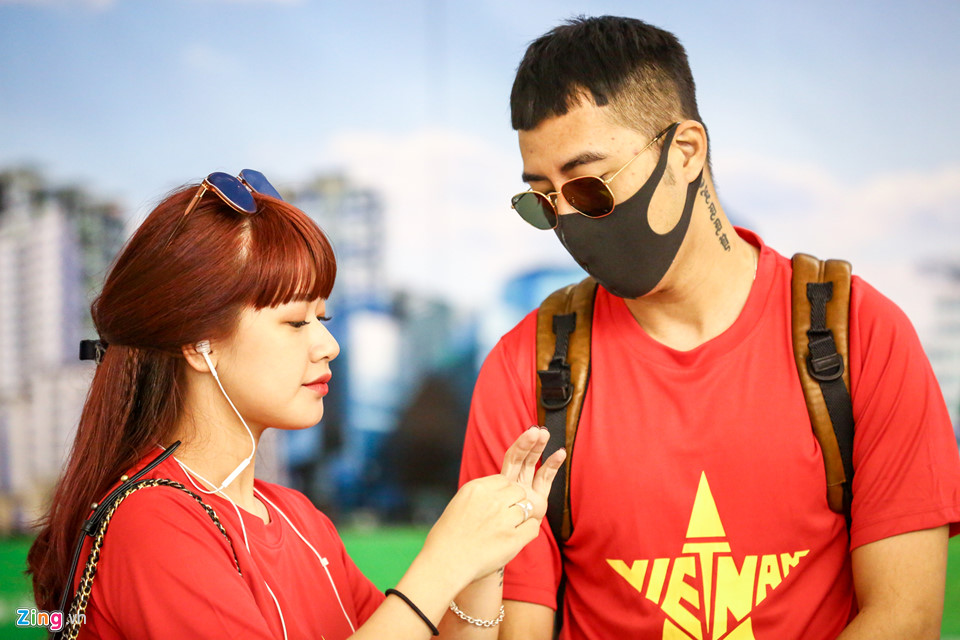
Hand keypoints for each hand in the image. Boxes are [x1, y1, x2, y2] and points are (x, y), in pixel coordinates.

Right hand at [422, 428, 565, 587]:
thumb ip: (485, 491)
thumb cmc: (450, 534)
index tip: (503, 498)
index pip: (506, 478)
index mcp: (478, 488)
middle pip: (520, 489)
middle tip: (516, 492)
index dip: (507, 489)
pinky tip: (514, 539)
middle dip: (520, 493)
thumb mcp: (462, 502)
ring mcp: (504, 520)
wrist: (445, 564)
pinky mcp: (513, 540)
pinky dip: (527, 532)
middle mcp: (492, 500)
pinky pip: (533, 528)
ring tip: (501, 531)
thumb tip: (504, 484)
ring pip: (528, 508)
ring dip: (521, 517)